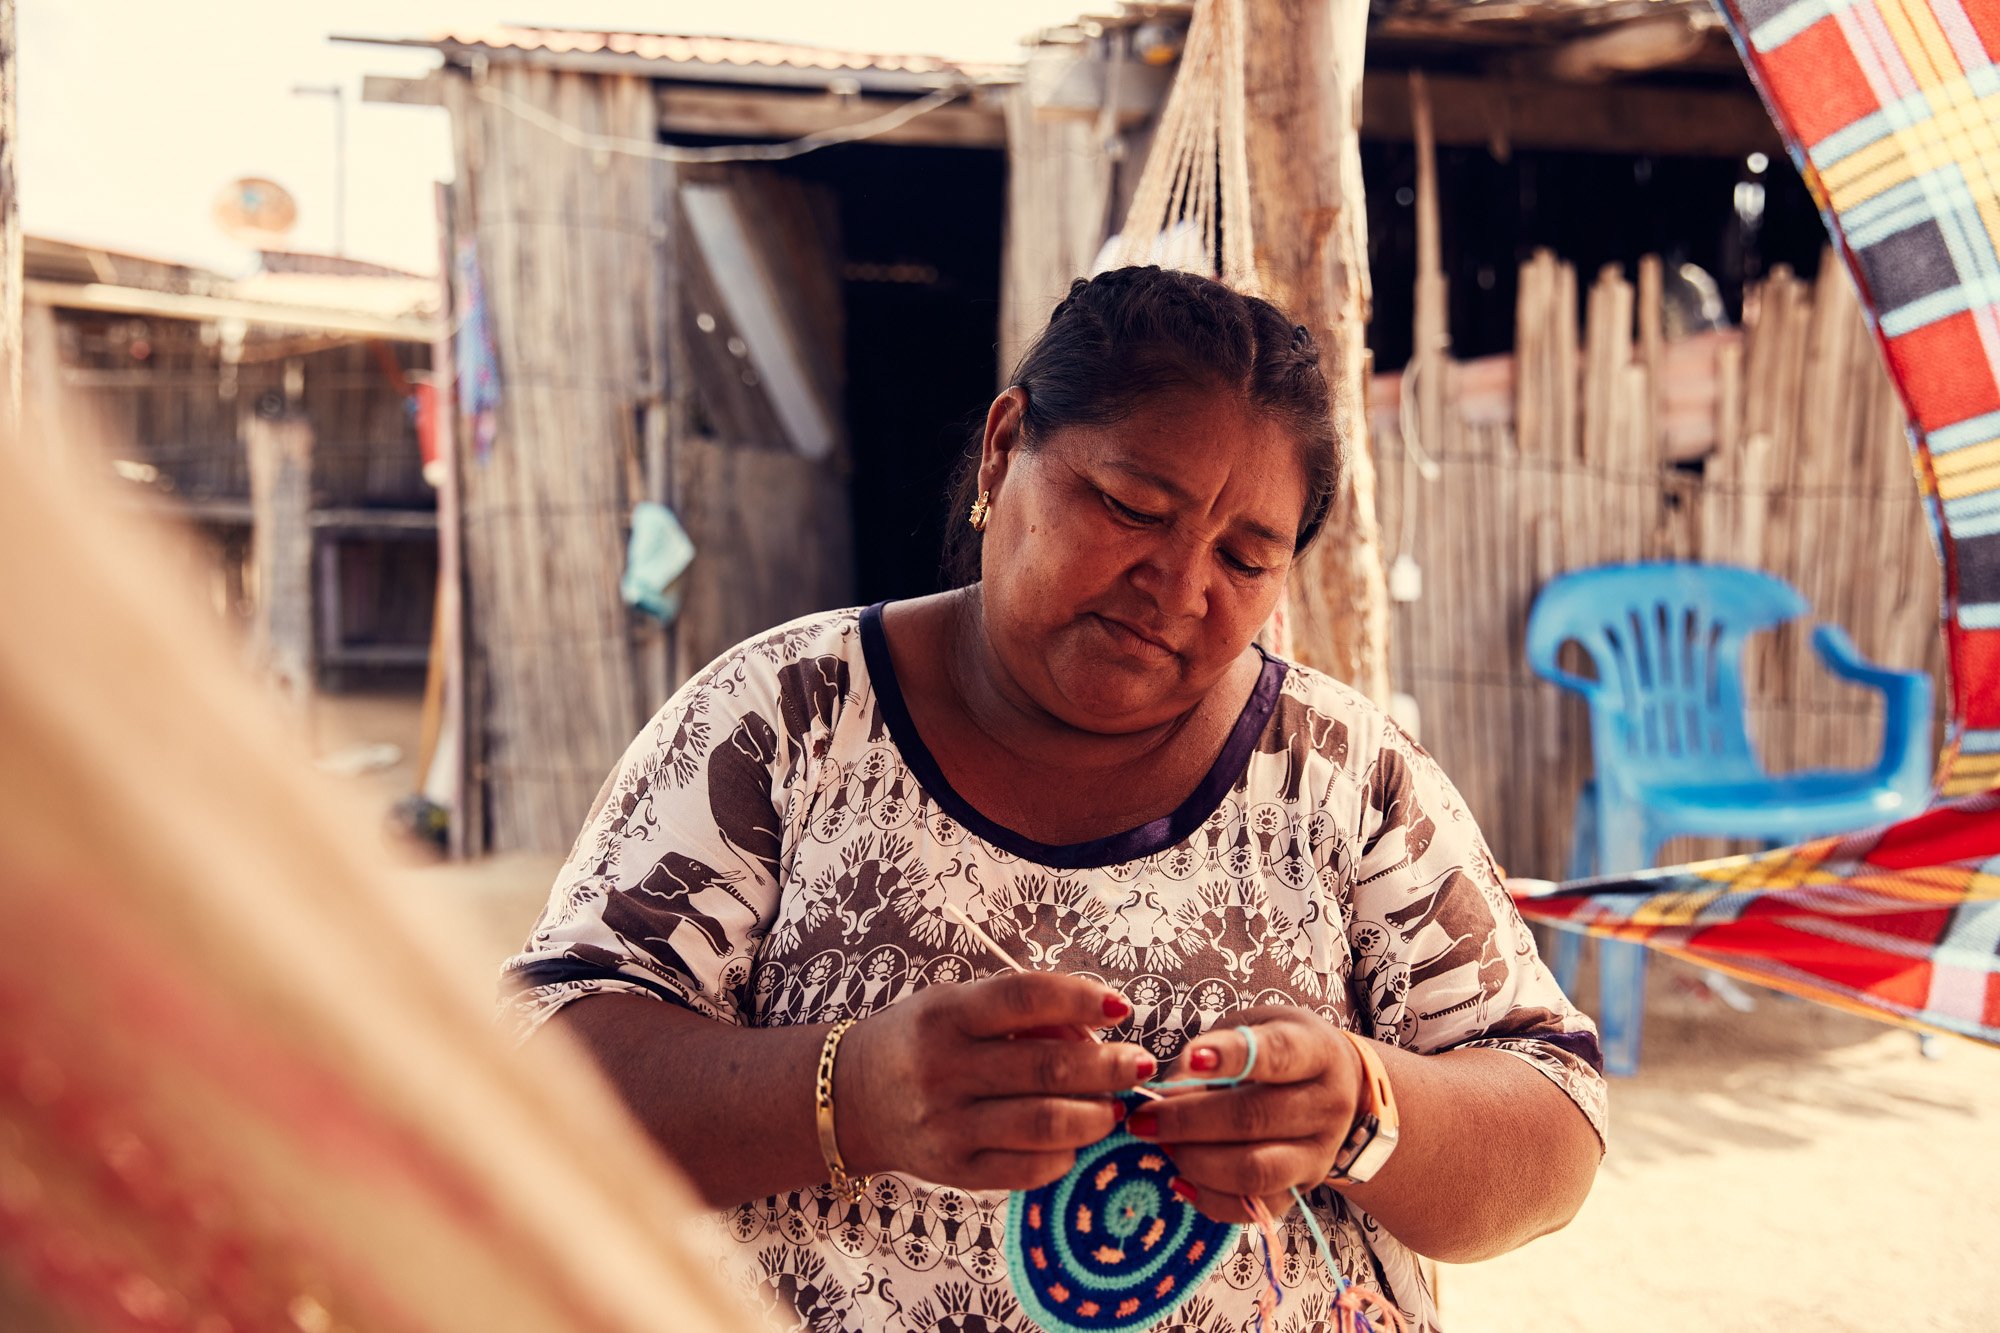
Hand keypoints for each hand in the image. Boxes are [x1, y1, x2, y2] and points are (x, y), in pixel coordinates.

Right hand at [840, 972, 1156, 1191]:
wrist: (851, 1098)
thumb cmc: (922, 1041)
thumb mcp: (957, 1006)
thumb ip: (1021, 1013)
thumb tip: (1095, 1031)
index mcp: (947, 1015)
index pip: (1025, 997)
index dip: (1081, 999)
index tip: (1120, 1007)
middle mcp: (943, 1068)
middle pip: (1046, 1066)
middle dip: (1108, 1067)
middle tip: (1139, 1065)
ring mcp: (947, 1125)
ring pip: (1044, 1123)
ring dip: (1095, 1116)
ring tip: (1114, 1108)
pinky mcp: (954, 1171)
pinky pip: (1026, 1169)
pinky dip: (1064, 1155)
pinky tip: (1076, 1139)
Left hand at [1128, 1006, 1364, 1222]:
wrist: (1330, 1086)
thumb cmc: (1272, 1050)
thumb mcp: (1248, 1030)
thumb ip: (1207, 1059)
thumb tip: (1159, 1099)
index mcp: (1317, 1052)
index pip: (1278, 1054)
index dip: (1233, 1057)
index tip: (1192, 1059)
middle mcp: (1326, 1106)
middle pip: (1256, 1118)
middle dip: (1188, 1120)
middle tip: (1142, 1119)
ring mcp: (1319, 1155)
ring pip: (1255, 1171)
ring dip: (1196, 1162)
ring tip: (1161, 1146)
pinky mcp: (1302, 1191)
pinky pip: (1254, 1208)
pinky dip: (1209, 1199)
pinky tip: (1178, 1180)